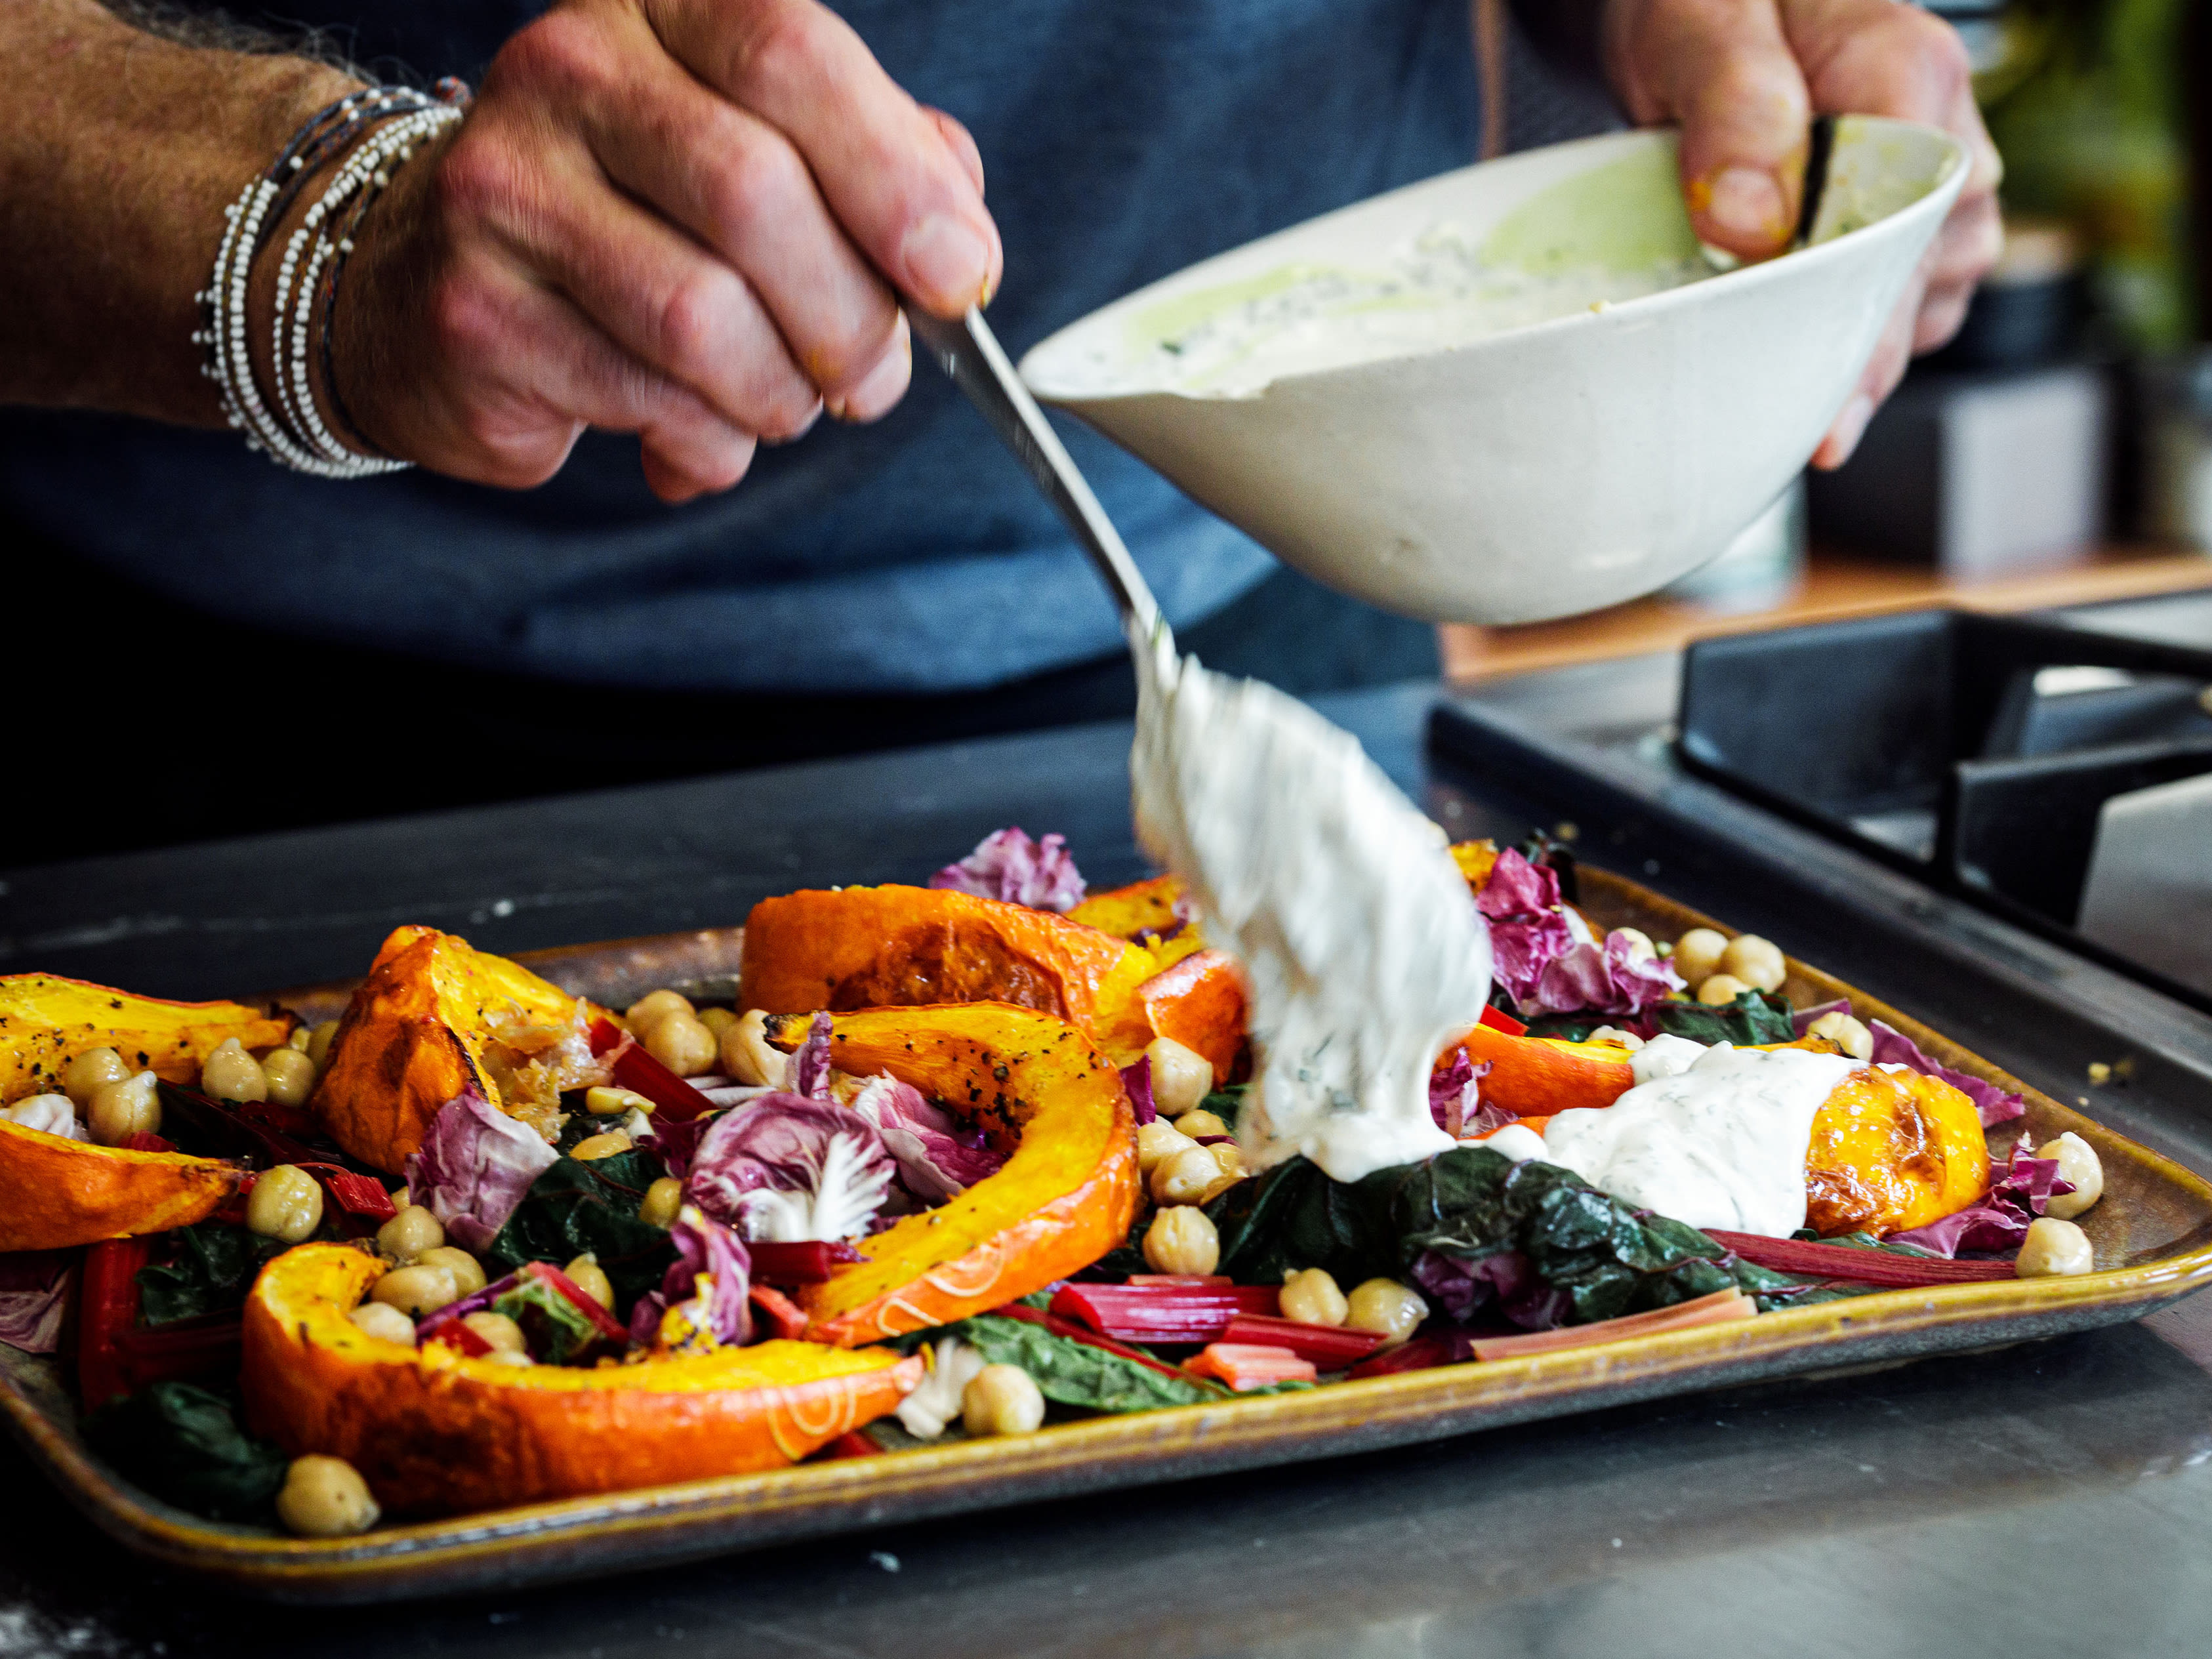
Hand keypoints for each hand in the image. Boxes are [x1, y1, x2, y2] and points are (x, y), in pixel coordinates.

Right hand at [334, 0, 999, 500]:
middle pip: (755, 194)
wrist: (442, 282)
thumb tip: (957, 243)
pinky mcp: (478, 310)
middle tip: (872, 379)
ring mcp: (506, 187)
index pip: (791, 54)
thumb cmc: (646, 219)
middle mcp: (570, 70)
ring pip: (703, 319)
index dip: (895, 177)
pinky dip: (707, 442)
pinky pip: (645, 400)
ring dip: (779, 396)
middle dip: (850, 319)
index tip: (958, 276)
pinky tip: (694, 431)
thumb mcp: (770, 156)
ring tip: (781, 406)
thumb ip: (880, 168)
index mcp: (663, 8)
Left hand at [1601, 0, 2002, 467]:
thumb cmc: (1712, 7)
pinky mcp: (1910, 238)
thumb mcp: (1703, 26)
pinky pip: (1891, 316)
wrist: (1710, 18)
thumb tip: (1751, 219)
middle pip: (1916, 279)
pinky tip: (1788, 368)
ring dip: (1843, 359)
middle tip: (1796, 433)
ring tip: (1773, 391)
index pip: (1904, 214)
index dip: (1859, 310)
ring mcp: (1938, 197)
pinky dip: (1839, 349)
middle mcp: (1946, 140)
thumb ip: (1733, 104)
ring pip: (1912, 311)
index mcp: (1909, 70)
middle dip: (1852, 360)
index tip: (1816, 388)